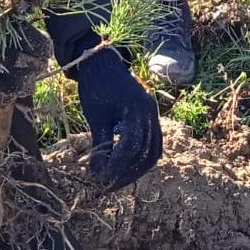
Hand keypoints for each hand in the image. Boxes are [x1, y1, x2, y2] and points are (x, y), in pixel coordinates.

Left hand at [71, 45, 161, 188]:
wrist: (102, 63)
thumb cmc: (96, 86)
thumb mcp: (96, 116)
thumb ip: (100, 144)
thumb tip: (97, 173)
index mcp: (137, 110)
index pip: (130, 147)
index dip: (115, 167)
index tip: (99, 180)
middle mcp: (150, 113)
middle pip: (145, 154)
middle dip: (126, 174)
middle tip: (107, 186)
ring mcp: (153, 115)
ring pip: (152, 152)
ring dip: (136, 170)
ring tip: (116, 180)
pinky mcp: (150, 117)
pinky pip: (153, 144)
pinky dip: (141, 158)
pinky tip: (126, 167)